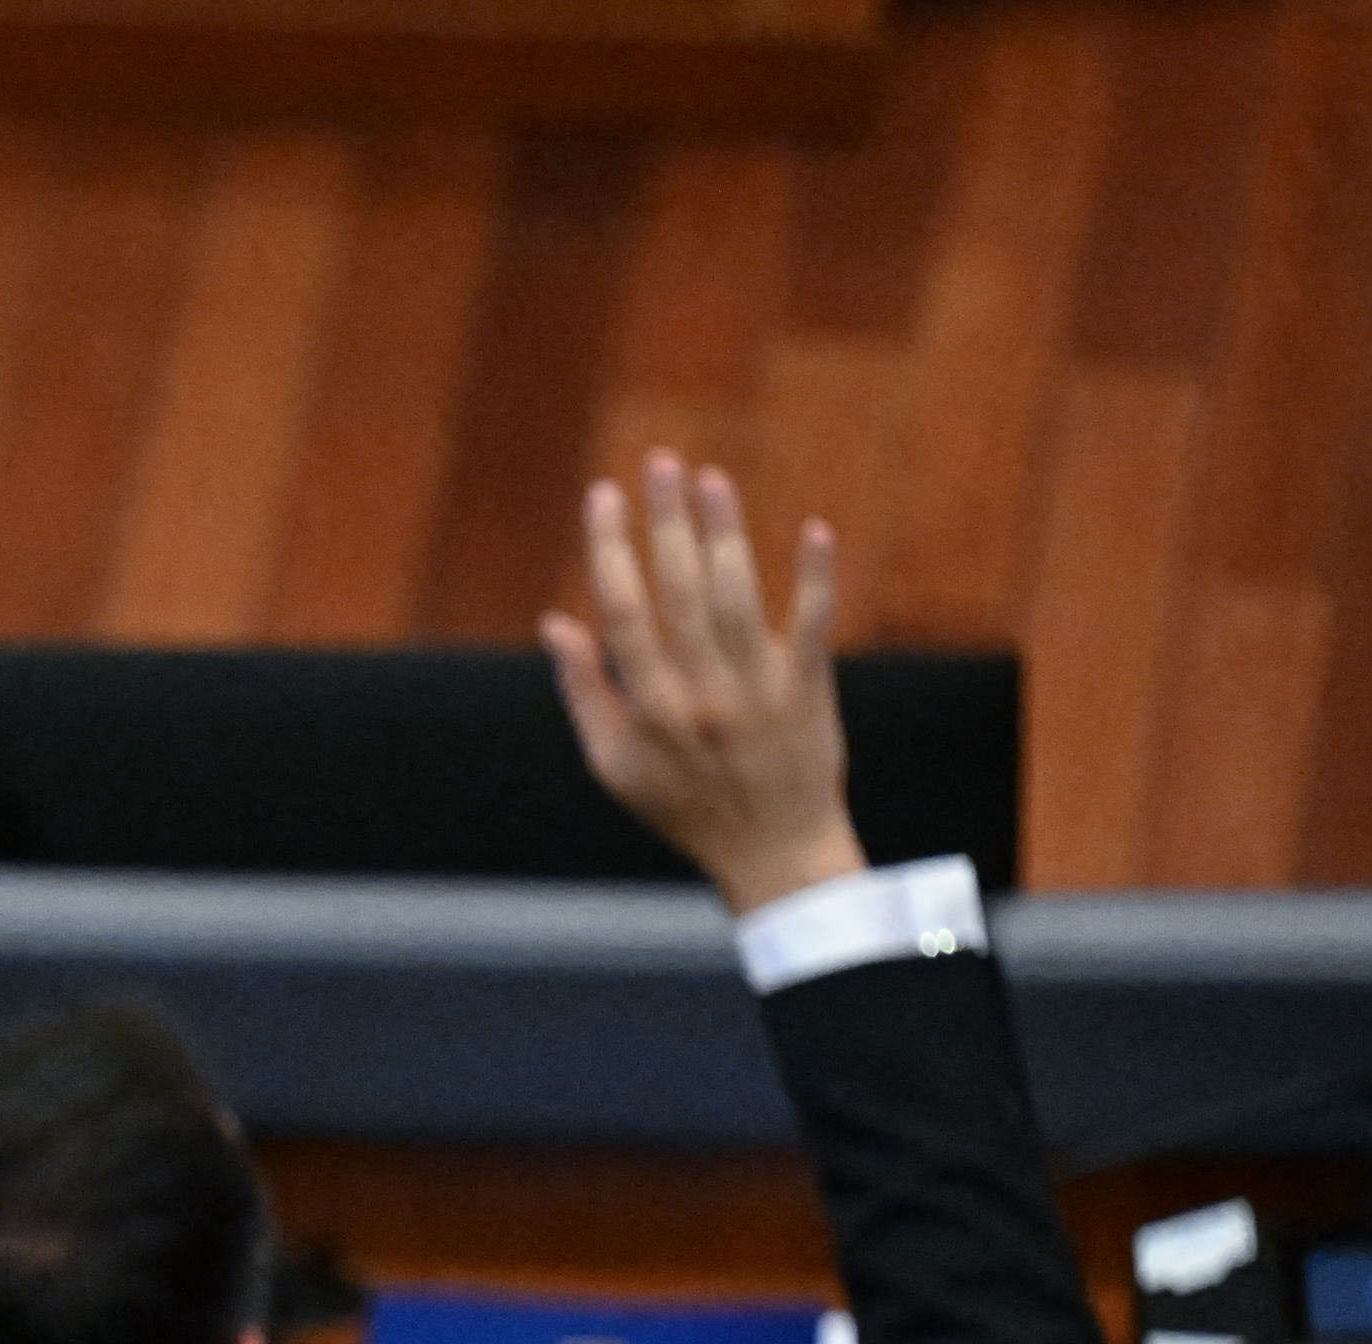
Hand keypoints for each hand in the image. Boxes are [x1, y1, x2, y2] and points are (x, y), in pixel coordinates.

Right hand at [539, 452, 864, 918]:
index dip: (610, 549)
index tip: (603, 495)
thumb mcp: (616, 765)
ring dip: (726, 533)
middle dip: (666, 521)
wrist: (774, 854)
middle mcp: (702, 695)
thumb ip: (586, 692)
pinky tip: (813, 529)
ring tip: (712, 479)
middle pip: (681, 591)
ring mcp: (759, 691)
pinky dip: (816, 577)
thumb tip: (555, 624)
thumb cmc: (685, 808)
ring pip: (739, 597)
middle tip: (662, 461)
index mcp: (650, 710)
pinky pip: (814, 624)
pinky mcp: (808, 690)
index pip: (623, 612)